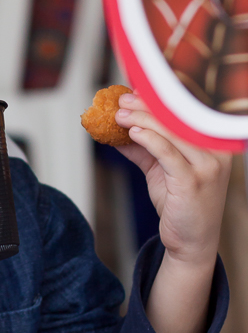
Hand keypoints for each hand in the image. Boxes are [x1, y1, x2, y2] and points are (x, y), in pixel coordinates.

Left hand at [115, 92, 229, 332]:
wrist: (191, 242)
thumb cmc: (180, 203)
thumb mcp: (160, 170)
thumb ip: (143, 148)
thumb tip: (116, 129)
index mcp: (213, 143)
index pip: (186, 113)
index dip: (159, 99)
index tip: (134, 91)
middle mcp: (216, 152)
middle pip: (179, 118)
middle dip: (146, 105)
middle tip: (121, 101)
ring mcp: (208, 167)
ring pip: (172, 132)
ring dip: (142, 119)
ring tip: (120, 115)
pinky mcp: (193, 182)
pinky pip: (169, 153)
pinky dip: (149, 139)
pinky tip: (132, 132)